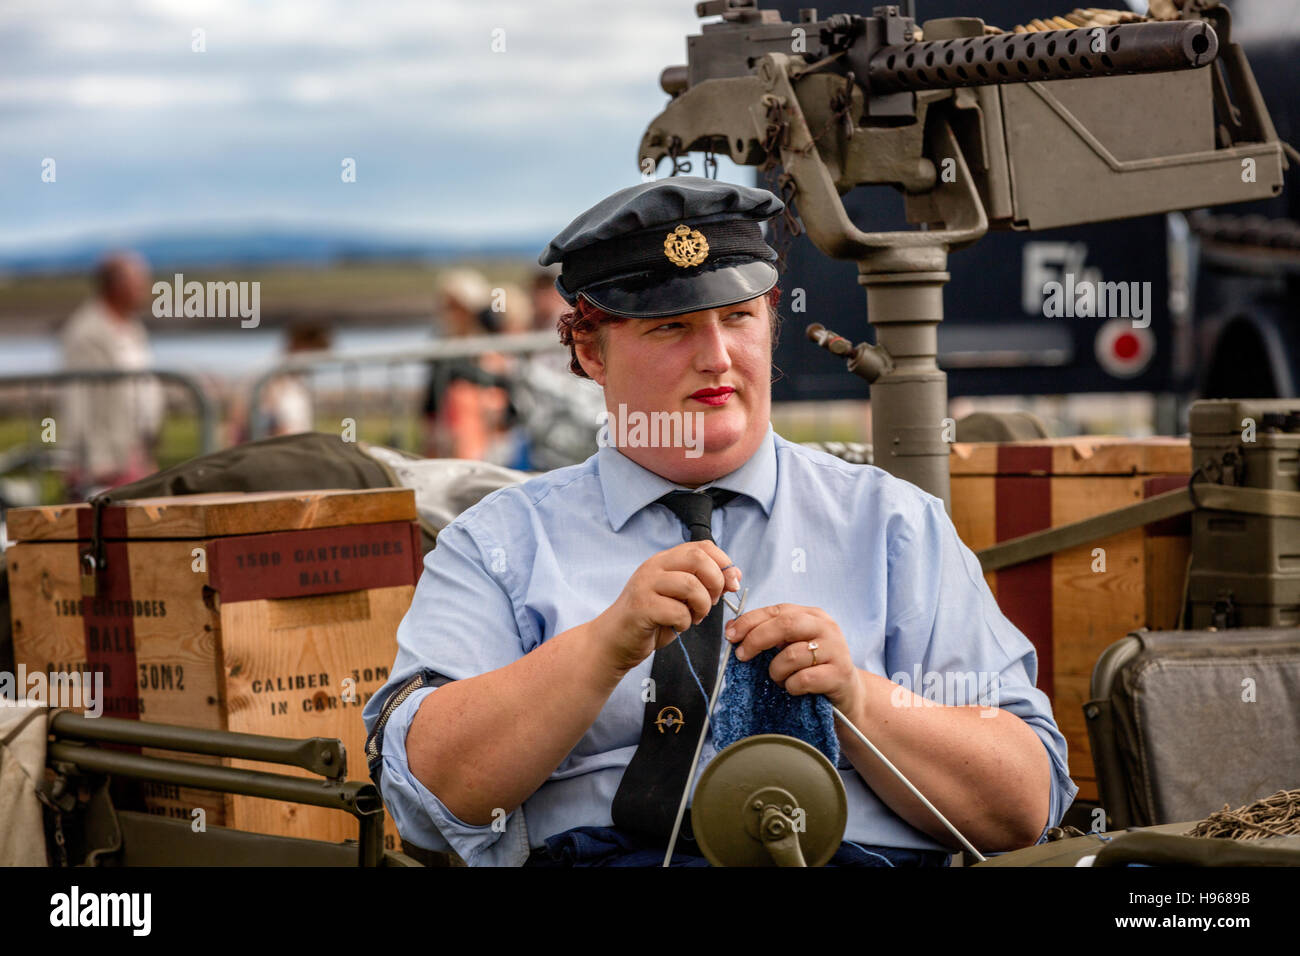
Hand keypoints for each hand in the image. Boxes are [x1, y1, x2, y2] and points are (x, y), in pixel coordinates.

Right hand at [593, 541, 741, 673]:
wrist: (615, 641)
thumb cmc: (651, 620)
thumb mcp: (680, 597)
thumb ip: (702, 584)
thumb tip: (734, 576)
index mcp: (665, 560)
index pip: (702, 546)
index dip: (724, 563)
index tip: (731, 584)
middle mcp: (654, 567)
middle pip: (697, 558)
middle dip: (715, 581)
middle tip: (713, 601)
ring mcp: (645, 585)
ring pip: (690, 584)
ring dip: (702, 605)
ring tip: (695, 616)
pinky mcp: (641, 606)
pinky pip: (677, 611)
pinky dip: (685, 622)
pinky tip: (679, 626)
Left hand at [725, 604, 860, 712]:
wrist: (847, 695)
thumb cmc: (813, 669)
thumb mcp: (792, 646)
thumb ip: (768, 635)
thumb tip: (732, 629)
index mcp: (812, 615)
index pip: (776, 610)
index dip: (750, 621)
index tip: (731, 635)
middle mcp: (826, 627)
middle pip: (785, 625)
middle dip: (757, 639)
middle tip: (742, 656)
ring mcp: (836, 650)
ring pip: (792, 655)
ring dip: (777, 671)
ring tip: (780, 679)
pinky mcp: (839, 674)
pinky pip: (803, 679)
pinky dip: (791, 686)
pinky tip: (794, 688)